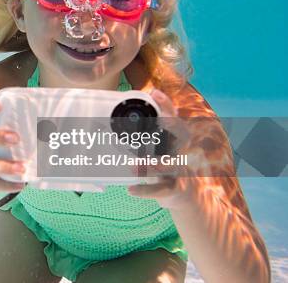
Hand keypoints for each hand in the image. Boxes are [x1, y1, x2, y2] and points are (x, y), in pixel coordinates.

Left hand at [127, 88, 197, 209]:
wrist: (185, 196)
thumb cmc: (164, 166)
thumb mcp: (157, 149)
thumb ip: (141, 136)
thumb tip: (104, 123)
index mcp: (174, 139)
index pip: (174, 118)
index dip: (166, 105)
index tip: (154, 93)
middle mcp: (180, 151)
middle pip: (182, 136)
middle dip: (172, 126)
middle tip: (161, 119)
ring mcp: (179, 171)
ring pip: (169, 165)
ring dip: (151, 164)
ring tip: (134, 164)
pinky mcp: (175, 188)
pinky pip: (161, 189)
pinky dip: (146, 191)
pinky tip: (131, 190)